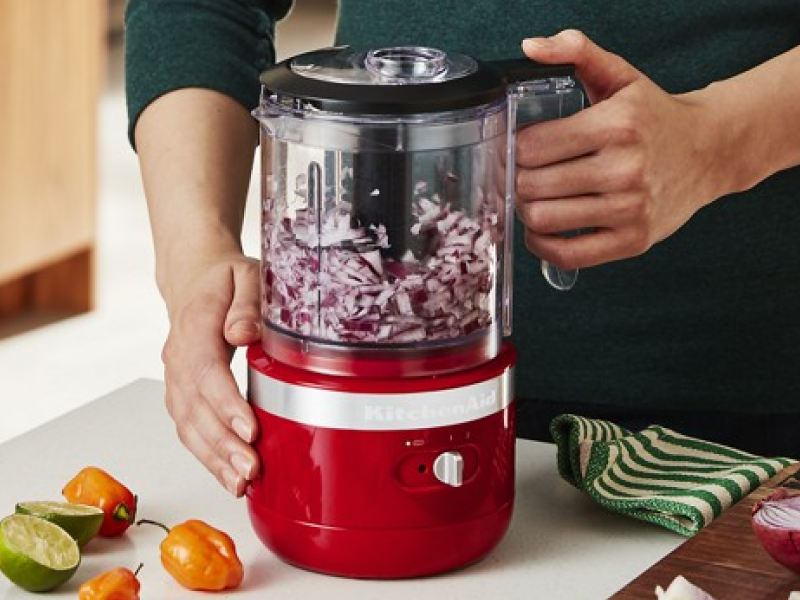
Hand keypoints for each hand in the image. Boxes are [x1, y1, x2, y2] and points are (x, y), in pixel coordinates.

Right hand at [161, 252, 261, 496]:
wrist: (193, 277)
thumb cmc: (225, 277)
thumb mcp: (245, 274)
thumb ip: (248, 302)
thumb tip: (243, 333)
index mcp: (196, 325)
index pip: (206, 371)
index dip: (226, 404)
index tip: (250, 429)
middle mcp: (178, 357)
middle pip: (195, 408)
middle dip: (223, 444)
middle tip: (251, 470)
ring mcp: (175, 377)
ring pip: (188, 425)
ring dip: (213, 459)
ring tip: (241, 484)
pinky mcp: (180, 393)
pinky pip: (189, 429)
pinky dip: (207, 457)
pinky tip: (229, 477)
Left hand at [517, 29, 725, 269]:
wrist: (710, 150)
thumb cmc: (655, 116)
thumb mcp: (619, 75)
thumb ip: (575, 51)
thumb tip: (530, 46)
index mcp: (615, 125)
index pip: (532, 146)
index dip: (514, 149)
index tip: (517, 149)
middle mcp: (624, 169)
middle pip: (532, 185)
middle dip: (515, 180)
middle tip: (519, 175)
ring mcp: (629, 209)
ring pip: (544, 220)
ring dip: (526, 211)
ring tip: (533, 198)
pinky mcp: (633, 241)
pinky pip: (567, 255)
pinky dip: (542, 245)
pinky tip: (542, 229)